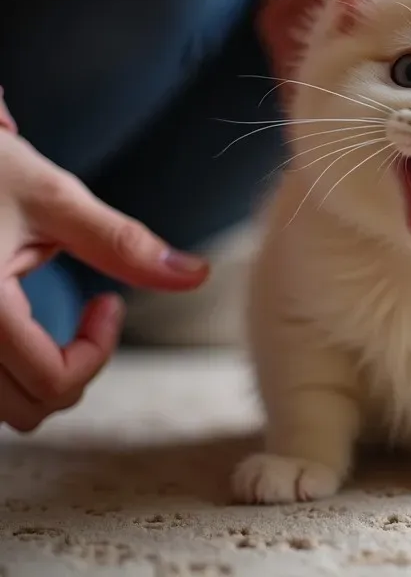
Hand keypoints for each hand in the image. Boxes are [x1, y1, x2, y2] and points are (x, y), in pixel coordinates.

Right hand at [0, 106, 208, 431]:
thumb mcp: (49, 196)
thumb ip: (121, 244)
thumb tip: (197, 274)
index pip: (54, 384)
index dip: (98, 352)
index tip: (108, 304)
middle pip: (25, 410)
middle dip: (68, 372)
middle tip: (84, 320)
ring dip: (28, 378)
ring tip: (42, 322)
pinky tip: (8, 327)